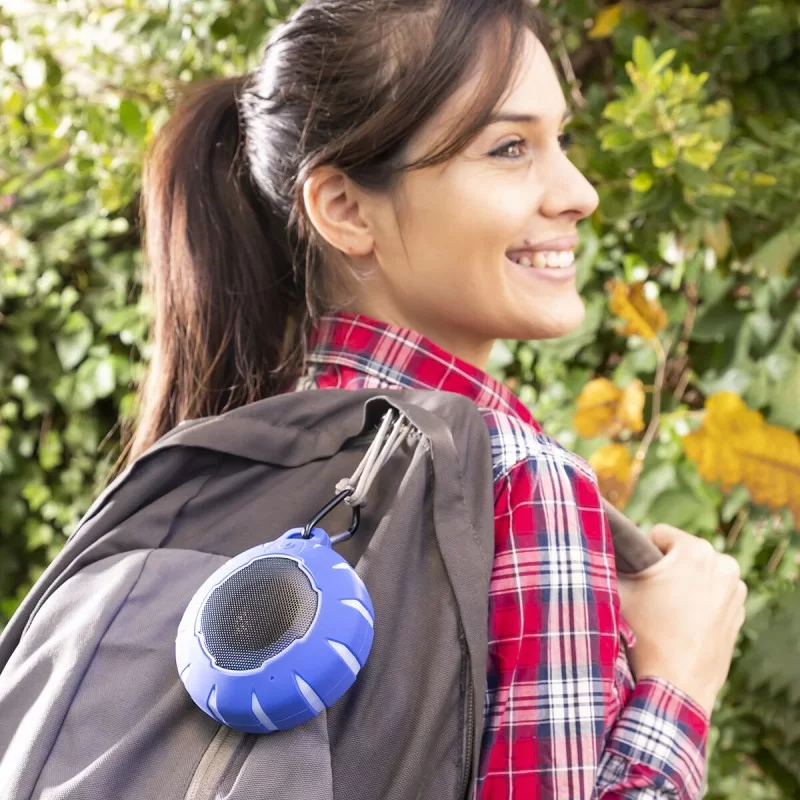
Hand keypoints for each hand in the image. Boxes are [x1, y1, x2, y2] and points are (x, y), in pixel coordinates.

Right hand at [617, 524, 746, 716]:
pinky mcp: (739, 611)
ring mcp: (736, 589)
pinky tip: (684, 622)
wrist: (677, 686)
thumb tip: (592, 545)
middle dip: (666, 568)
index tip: (640, 579)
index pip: (658, 534)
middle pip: (681, 552)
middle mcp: (724, 564)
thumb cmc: (647, 635)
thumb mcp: (619, 592)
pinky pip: (712, 592)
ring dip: (684, 583)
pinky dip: (699, 600)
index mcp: (696, 551)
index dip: (641, 554)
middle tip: (652, 597)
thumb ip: (608, 562)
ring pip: (698, 571)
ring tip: (668, 611)